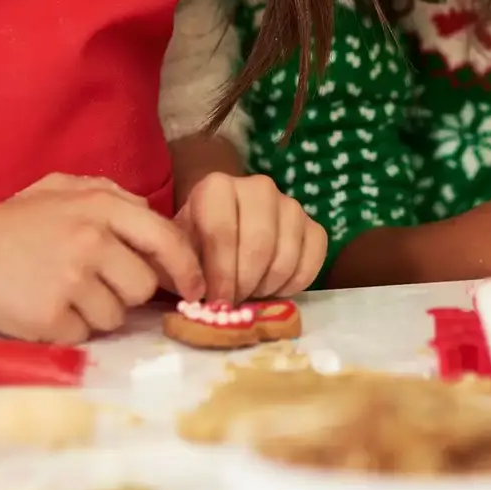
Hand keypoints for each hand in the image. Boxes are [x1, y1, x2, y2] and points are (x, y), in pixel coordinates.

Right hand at [0, 173, 204, 343]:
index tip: (195, 288)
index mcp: (100, 206)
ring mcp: (70, 280)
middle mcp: (90, 241)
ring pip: (115, 316)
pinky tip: (44, 306)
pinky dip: (68, 328)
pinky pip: (84, 334)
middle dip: (124, 291)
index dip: (187, 268)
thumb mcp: (64, 189)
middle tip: (90, 281)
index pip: (166, 240)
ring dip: (95, 312)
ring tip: (61, 291)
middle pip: (142, 287)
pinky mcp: (50, 316)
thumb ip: (114, 197)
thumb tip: (157, 218)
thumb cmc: (16, 221)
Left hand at [177, 172, 326, 303]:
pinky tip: (275, 289)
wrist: (219, 238)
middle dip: (245, 283)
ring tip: (250, 294)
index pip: (222, 232)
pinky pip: (313, 259)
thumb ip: (181, 270)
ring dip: (268, 286)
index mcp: (216, 187)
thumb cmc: (194, 248)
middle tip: (234, 302)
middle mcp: (257, 187)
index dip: (220, 274)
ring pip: (286, 255)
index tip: (217, 302)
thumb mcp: (177, 254)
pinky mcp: (313, 224)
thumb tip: (197, 293)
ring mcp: (290, 205)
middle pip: (259, 244)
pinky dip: (294, 284)